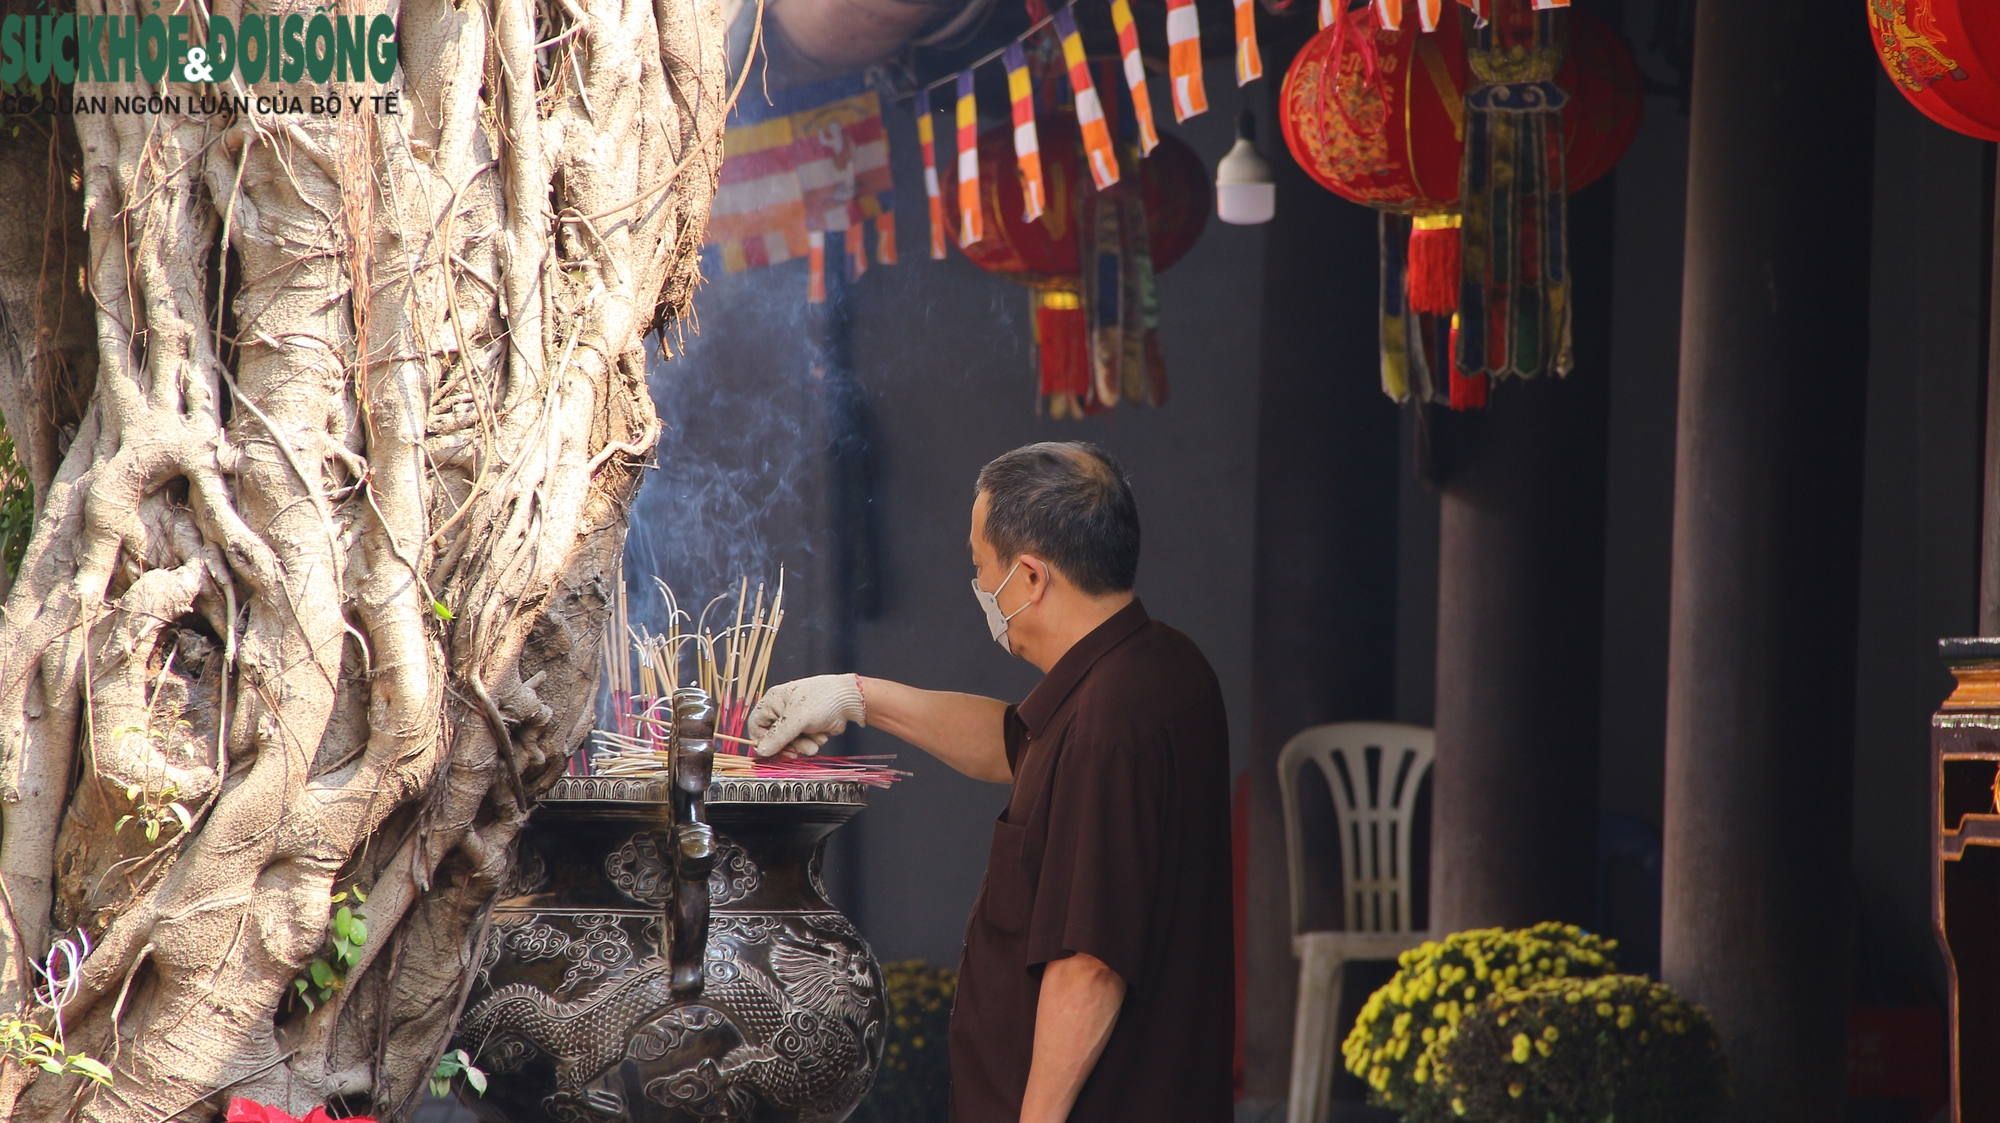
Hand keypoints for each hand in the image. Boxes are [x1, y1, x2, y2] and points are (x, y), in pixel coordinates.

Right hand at [747, 674, 865, 757]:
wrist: (849, 701)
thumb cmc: (821, 701)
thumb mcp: (796, 720)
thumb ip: (778, 737)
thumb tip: (761, 751)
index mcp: (772, 701)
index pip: (756, 726)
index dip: (763, 740)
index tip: (773, 751)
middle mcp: (781, 711)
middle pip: (774, 738)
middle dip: (789, 745)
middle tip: (797, 752)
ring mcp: (795, 720)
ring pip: (790, 743)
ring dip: (803, 745)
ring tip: (815, 741)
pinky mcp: (807, 728)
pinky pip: (802, 742)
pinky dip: (812, 741)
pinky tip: (821, 734)